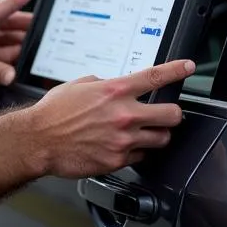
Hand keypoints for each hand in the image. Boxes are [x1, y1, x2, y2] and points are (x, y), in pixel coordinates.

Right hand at [28, 60, 195, 178]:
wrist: (38, 140)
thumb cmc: (53, 112)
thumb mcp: (79, 85)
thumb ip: (103, 85)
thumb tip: (115, 87)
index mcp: (114, 91)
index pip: (155, 77)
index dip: (177, 70)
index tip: (188, 67)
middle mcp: (123, 115)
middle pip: (172, 115)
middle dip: (172, 114)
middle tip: (165, 114)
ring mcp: (123, 139)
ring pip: (162, 139)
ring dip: (157, 135)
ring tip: (145, 133)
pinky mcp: (117, 160)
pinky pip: (141, 156)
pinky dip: (137, 152)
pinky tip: (124, 146)